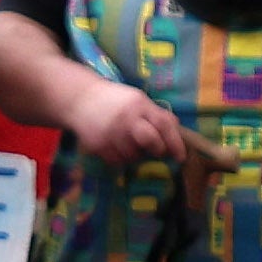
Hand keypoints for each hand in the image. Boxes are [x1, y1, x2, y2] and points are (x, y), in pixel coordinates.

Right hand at [57, 63, 196, 170]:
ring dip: (136, 154)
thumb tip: (176, 128)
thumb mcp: (137, 100)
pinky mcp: (98, 145)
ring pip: (134, 156)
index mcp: (139, 105)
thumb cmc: (115, 101)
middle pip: (150, 141)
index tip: (180, 156)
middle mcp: (126, 118)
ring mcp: (111, 133)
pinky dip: (121, 158)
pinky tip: (116, 146)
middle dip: (157, 149)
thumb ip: (156, 113)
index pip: (163, 124)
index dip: (175, 142)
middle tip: (156, 150)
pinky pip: (117, 161)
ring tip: (128, 142)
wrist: (81, 100)